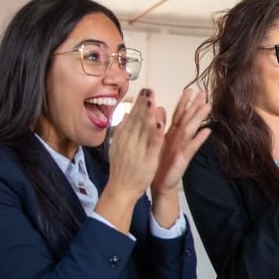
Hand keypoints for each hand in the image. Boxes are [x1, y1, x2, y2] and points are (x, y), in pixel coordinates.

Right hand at [98, 89, 165, 231]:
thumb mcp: (119, 145)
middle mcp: (129, 141)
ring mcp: (138, 150)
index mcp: (124, 137)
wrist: (121, 189)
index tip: (145, 91)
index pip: (132, 117)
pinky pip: (152, 145)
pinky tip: (159, 123)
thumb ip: (123, 129)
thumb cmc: (122, 167)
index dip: (138, 103)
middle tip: (149, 90)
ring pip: (143, 130)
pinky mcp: (147, 159)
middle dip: (143, 105)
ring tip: (153, 101)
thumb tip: (125, 114)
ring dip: (148, 114)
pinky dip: (155, 133)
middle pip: (137, 120)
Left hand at [151, 88, 211, 196]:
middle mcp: (179, 139)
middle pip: (188, 119)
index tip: (189, 89)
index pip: (178, 114)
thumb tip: (159, 108)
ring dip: (199, 118)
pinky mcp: (183, 158)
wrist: (160, 183)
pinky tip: (207, 131)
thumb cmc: (159, 163)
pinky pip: (191, 147)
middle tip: (204, 93)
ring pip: (191, 130)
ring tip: (208, 107)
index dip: (184, 102)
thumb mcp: (156, 141)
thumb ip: (159, 125)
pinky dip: (199, 139)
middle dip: (196, 106)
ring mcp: (182, 147)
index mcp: (171, 133)